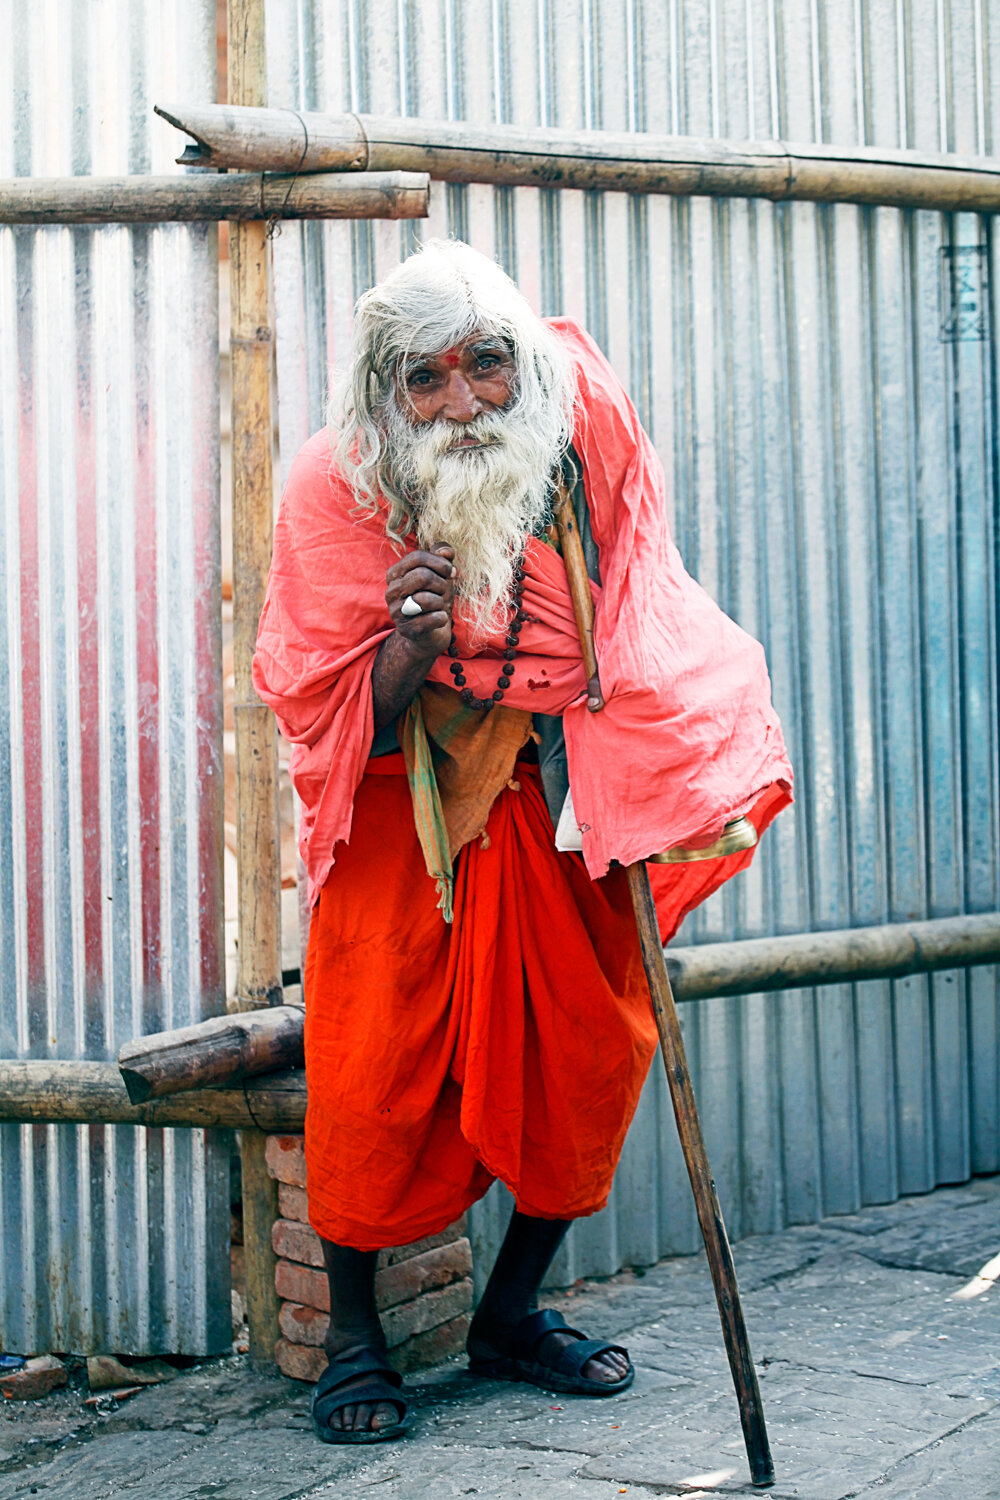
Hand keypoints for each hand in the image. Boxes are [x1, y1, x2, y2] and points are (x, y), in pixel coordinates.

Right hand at [385, 543, 455, 657]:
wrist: (430, 631)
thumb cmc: (435, 598)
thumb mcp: (441, 575)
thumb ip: (443, 558)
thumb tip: (446, 550)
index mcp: (395, 573)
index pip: (417, 557)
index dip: (440, 563)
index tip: (452, 572)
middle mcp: (391, 591)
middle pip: (422, 576)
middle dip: (442, 584)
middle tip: (446, 592)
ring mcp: (396, 612)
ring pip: (425, 599)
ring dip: (441, 601)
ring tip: (440, 606)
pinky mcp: (407, 630)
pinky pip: (431, 619)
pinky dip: (442, 617)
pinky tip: (440, 618)